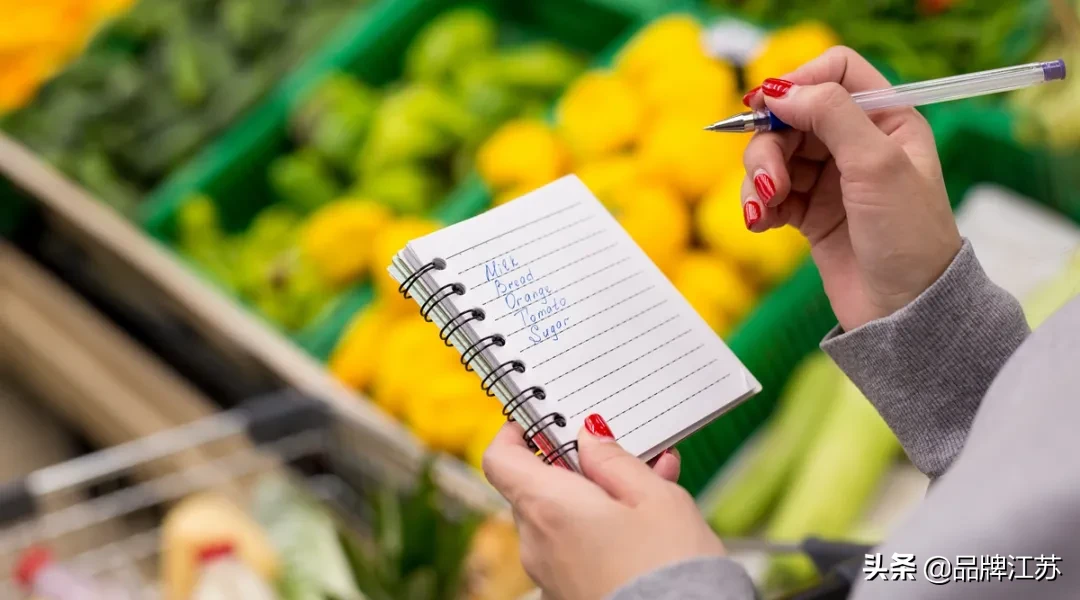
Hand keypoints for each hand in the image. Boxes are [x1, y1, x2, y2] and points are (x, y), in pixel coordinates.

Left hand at [482, 420, 724, 599]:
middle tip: (622, 452)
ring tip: (651, 485)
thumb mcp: (655, 498)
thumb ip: (614, 460)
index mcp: (548, 507)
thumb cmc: (671, 571)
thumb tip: (589, 437)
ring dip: (595, 498)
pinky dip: (599, 530)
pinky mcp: (568, 593)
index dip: (516, 432)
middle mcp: (537, 542)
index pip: (500, 458)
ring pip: (560, 518)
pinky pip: (573, 548)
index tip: (542, 420)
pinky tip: (643, 525)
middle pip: (536, 486)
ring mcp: (549, 573)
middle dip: (577, 466)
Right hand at [741, 46, 961, 330]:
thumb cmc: (909, 238)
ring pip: (773, 154)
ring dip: (759, 179)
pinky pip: (769, 191)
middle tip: (769, 182)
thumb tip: (780, 89)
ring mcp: (830, 178)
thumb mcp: (877, 163)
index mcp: (886, 119)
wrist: (904, 312)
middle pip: (792, 116)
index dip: (798, 83)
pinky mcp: (808, 212)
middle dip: (769, 145)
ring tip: (765, 210)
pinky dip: (758, 204)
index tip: (767, 107)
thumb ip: (831, 114)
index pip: (835, 73)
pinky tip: (763, 223)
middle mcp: (856, 143)